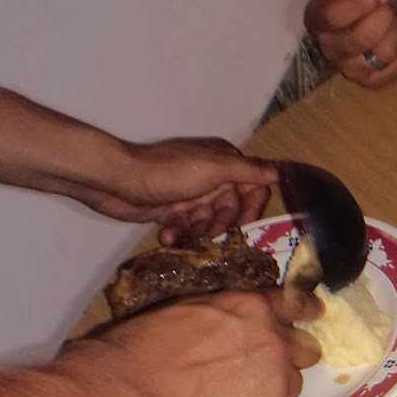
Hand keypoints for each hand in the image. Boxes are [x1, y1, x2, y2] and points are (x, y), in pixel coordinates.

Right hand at [61, 288, 324, 396]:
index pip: (296, 304)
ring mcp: (277, 380)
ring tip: (238, 396)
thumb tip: (231, 327)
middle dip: (291, 355)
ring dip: (274, 386)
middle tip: (265, 366)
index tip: (314, 313)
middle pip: (306, 348)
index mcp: (251, 307)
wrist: (126, 394)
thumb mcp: (186, 312)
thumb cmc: (139, 348)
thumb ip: (223, 318)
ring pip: (293, 383)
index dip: (306, 310)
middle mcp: (274, 340)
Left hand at [65, 137, 276, 245]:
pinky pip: (189, 227)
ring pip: (211, 221)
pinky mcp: (173, 209)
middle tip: (206, 229)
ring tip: (179, 230)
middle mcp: (211, 176)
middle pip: (233, 209)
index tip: (244, 223)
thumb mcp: (212, 169)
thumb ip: (248, 171)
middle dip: (220, 222)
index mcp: (223, 161)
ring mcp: (192, 194)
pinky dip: (179, 232)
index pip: (254, 187)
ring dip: (196, 230)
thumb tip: (281, 170)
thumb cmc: (165, 172)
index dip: (251, 207)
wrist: (115, 182)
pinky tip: (167, 234)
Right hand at [282, 0, 396, 88]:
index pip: (335, 18)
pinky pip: (395, 66)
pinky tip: (392, 38)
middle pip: (361, 39)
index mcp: (317, 21)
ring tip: (387, 20)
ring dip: (394, 31)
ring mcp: (349, 68)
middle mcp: (329, 49)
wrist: (372, 7)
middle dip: (382, 16)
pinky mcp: (371, 80)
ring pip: (381, 55)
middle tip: (385, 2)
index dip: (360, 4)